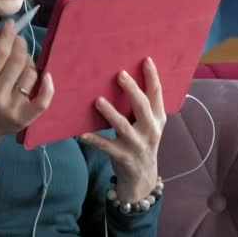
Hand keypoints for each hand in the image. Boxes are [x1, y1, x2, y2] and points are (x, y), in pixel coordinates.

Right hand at [0, 20, 53, 171]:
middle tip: (17, 41)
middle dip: (20, 44)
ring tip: (20, 63)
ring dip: (28, 62)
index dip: (8, 35)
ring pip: (31, 74)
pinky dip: (48, 86)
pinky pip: (43, 100)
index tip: (11, 25)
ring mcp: (12, 109)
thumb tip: (3, 30)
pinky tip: (46, 76)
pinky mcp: (25, 119)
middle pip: (17, 60)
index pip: (0, 53)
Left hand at [80, 57, 165, 201]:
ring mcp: (136, 144)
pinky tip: (79, 132)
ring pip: (122, 126)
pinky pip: (105, 145)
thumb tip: (127, 77)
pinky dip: (92, 138)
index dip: (152, 76)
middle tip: (120, 74)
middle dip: (132, 89)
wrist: (142, 177)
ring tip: (97, 100)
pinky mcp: (122, 156)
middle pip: (142, 106)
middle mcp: (150, 130)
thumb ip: (142, 106)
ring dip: (109, 112)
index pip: (157, 94)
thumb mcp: (149, 124)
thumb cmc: (142, 142)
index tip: (146, 59)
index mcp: (158, 118)